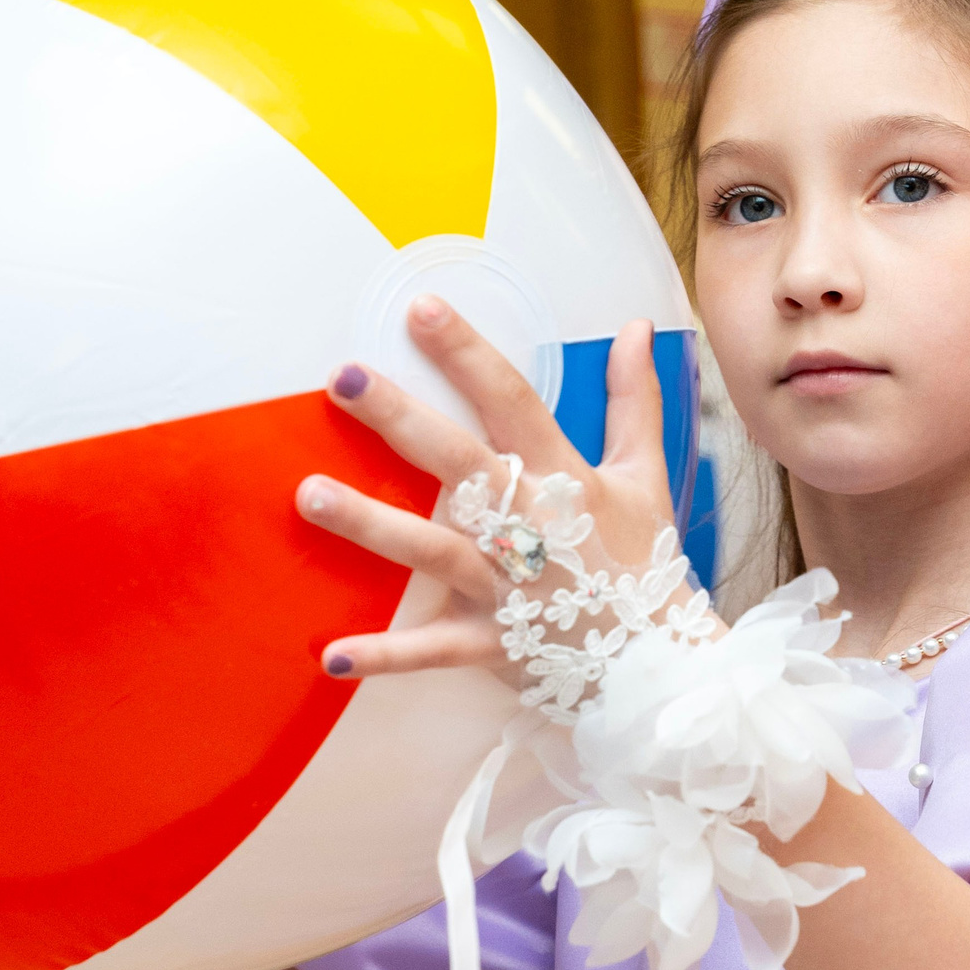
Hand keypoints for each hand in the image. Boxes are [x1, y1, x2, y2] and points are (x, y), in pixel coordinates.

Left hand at [296, 301, 686, 682]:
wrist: (660, 660)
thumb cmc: (642, 563)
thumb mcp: (645, 475)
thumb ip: (634, 400)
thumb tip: (636, 329)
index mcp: (565, 480)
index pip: (513, 402)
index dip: (469, 355)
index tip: (422, 309)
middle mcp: (531, 528)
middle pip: (459, 463)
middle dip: (401, 419)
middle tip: (344, 378)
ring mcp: (508, 588)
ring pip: (432, 550)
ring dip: (370, 525)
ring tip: (309, 494)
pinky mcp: (491, 643)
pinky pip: (431, 650)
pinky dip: (384, 655)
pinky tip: (329, 654)